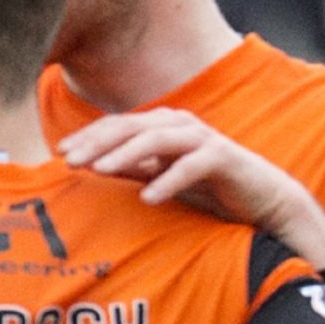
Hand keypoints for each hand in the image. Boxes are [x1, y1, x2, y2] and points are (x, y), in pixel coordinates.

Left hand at [60, 109, 324, 267]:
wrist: (263, 199)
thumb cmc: (210, 187)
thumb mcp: (162, 176)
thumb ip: (133, 166)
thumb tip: (92, 164)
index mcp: (164, 125)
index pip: (118, 124)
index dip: (88, 136)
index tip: (60, 153)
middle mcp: (181, 124)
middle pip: (131, 126)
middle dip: (98, 142)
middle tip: (70, 160)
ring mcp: (203, 138)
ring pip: (157, 138)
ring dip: (125, 154)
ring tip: (99, 171)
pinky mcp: (224, 157)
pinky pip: (191, 166)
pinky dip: (168, 180)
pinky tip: (148, 198)